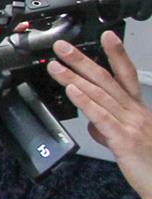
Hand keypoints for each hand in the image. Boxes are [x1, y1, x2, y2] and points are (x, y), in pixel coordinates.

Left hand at [50, 32, 151, 198]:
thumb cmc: (150, 164)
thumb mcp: (129, 140)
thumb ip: (110, 129)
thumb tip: (93, 123)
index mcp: (138, 110)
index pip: (127, 75)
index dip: (117, 54)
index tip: (106, 35)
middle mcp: (135, 112)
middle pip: (106, 79)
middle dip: (81, 61)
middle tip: (61, 46)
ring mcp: (131, 124)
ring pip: (100, 94)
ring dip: (74, 77)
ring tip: (55, 65)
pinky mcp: (125, 139)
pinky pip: (102, 116)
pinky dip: (86, 101)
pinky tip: (72, 91)